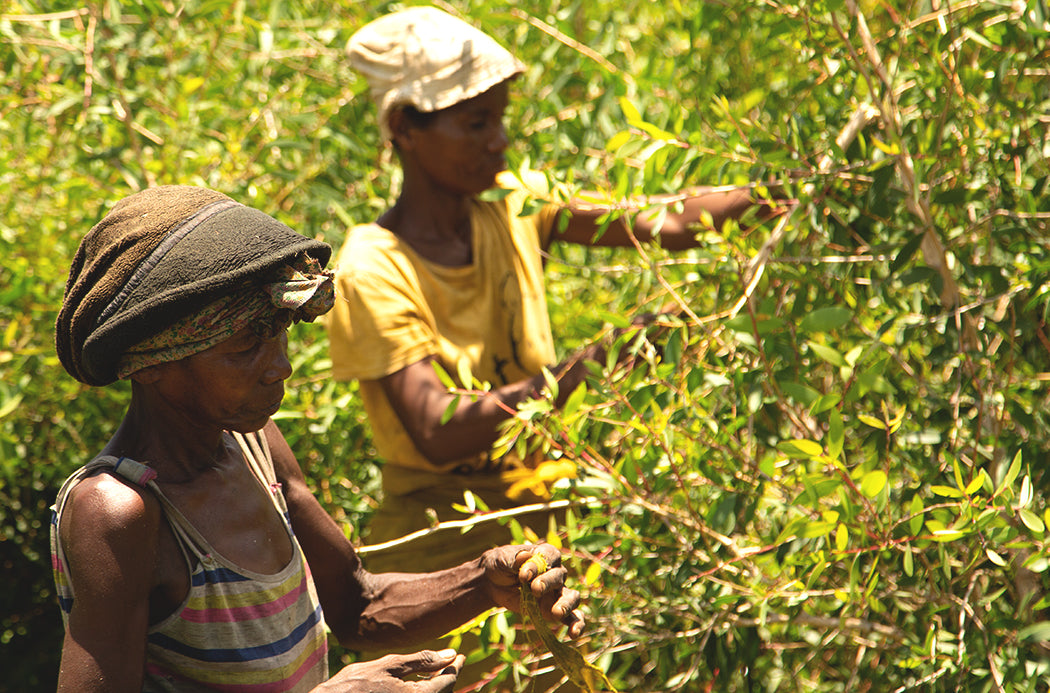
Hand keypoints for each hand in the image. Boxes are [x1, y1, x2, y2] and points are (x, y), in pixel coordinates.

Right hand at [315, 650, 463, 691]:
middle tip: (448, 662)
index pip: (448, 681)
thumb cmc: (355, 684)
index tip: (458, 656)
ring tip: (432, 672)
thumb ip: (421, 660)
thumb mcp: (389, 665)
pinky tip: (415, 684)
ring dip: (436, 686)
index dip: (455, 666)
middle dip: (447, 677)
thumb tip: (450, 654)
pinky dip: (423, 692)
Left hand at [481, 544, 584, 637]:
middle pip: (559, 576)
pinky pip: (572, 618)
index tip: (523, 574)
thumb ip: (514, 560)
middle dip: (548, 583)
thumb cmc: (501, 565)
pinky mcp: (554, 611)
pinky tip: (574, 634)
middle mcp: (556, 572)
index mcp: (545, 555)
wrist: (493, 582)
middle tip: (534, 589)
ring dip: (566, 604)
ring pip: (571, 596)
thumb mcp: (502, 559)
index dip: (539, 565)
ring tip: (557, 613)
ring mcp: (557, 593)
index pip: (549, 556)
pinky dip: (576, 625)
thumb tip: (525, 556)